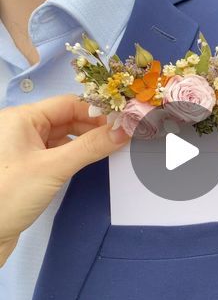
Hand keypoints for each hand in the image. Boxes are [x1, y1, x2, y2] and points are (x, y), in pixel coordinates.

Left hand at [0, 93, 127, 266]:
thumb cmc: (8, 196)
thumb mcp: (53, 168)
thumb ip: (91, 147)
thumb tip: (124, 130)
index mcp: (22, 118)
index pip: (68, 104)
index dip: (97, 111)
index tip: (123, 122)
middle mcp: (22, 128)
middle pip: (67, 119)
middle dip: (95, 127)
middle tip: (123, 137)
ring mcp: (25, 149)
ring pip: (64, 137)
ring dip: (86, 142)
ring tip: (113, 149)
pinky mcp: (29, 168)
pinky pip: (57, 154)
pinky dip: (76, 156)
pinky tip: (91, 161)